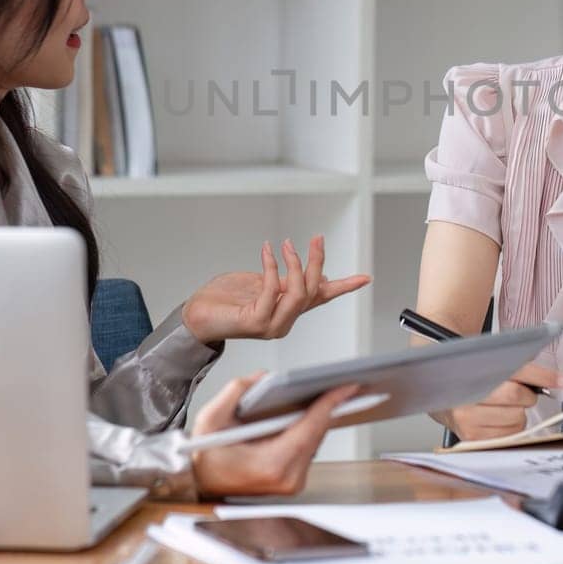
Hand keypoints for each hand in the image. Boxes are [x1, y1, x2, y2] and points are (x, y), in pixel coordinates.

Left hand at [182, 235, 369, 344]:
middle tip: (317, 238)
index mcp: (288, 309)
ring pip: (299, 293)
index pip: (322, 297)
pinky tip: (267, 252)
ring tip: (288, 245)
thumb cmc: (226, 299)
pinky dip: (272, 268)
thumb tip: (315, 273)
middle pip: (313, 290)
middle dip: (317, 261)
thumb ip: (286, 281)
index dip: (345, 287)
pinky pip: (272, 291)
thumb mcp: (262, 282)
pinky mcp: (256, 322)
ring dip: (295, 265)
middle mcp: (284, 321)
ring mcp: (272, 325)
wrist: (197, 315)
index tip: (366, 277)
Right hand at [191, 372, 359, 497]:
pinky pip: (308, 448)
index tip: (347, 386)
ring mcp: (291, 483)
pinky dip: (310, 429)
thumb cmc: (203, 458)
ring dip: (321, 417)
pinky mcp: (291, 482)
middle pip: (318, 434)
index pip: (310, 427)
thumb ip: (237, 391)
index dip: (330, 403)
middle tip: (343, 383)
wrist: (198, 486)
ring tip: (331, 392)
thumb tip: (264, 377)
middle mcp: (287, 479)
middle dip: (329, 407)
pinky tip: (314, 411)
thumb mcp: (210, 419)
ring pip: (315, 441)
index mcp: (272, 464)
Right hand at [438, 362, 562, 442]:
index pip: (517, 371)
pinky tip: (498, 420)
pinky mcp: (471, 437)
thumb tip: (557, 380)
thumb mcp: (491, 362)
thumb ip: (522, 368)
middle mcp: (467, 393)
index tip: (560, 381)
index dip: (542, 376)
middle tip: (520, 393)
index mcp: (473, 368)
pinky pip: (509, 436)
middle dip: (526, 396)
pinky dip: (511, 428)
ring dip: (518, 414)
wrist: (439, 392)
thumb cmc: (470, 377)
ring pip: (516, 419)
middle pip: (516, 396)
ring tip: (503, 407)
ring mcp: (467, 418)